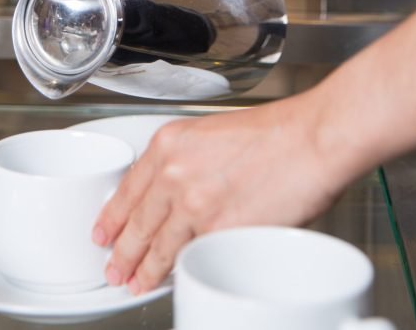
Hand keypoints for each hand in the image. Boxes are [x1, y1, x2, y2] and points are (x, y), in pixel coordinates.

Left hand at [94, 93, 345, 294]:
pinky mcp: (220, 231)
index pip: (128, 188)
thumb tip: (176, 192)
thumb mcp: (213, 133)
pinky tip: (175, 280)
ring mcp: (195, 204)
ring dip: (144, 269)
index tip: (104, 230)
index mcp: (170, 143)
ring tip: (136, 282)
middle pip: (137, 222)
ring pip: (158, 247)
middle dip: (123, 251)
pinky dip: (181, 272)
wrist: (312, 139)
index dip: (113, 216)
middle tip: (114, 267)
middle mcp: (175, 172)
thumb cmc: (276, 133)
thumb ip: (187, 162)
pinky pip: (191, 258)